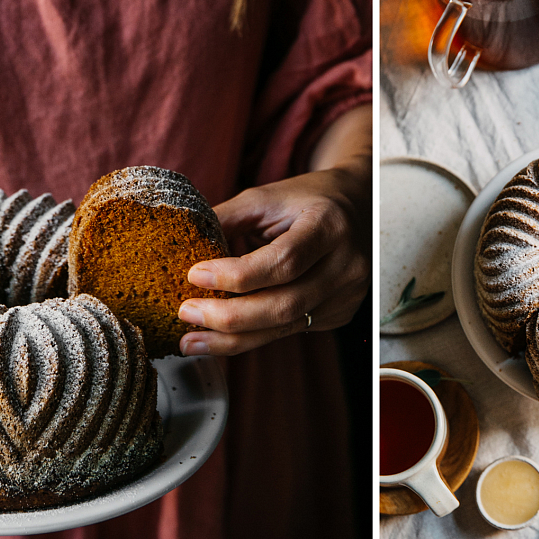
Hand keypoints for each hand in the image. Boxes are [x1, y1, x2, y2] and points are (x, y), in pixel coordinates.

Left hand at [177, 163, 370, 355]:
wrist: (357, 207)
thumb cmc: (307, 199)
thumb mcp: (266, 198)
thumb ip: (227, 220)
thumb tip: (181, 248)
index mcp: (329, 226)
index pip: (284, 261)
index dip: (237, 275)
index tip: (195, 275)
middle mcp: (347, 265)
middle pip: (285, 304)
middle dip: (230, 316)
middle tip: (186, 314)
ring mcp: (348, 294)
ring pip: (285, 326)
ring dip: (234, 339)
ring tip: (191, 340)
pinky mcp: (340, 313)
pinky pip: (291, 330)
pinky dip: (254, 335)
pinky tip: (223, 335)